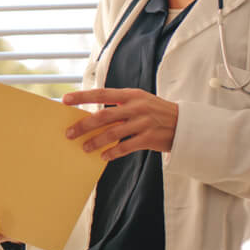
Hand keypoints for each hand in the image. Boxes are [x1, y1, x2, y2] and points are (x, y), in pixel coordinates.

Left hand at [62, 88, 177, 160]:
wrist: (185, 124)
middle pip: (103, 116)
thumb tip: (91, 115)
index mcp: (131, 95)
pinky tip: (103, 156)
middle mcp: (136, 107)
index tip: (65, 100)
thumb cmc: (155, 112)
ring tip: (84, 148)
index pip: (102, 93)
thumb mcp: (139, 102)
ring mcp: (143, 122)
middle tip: (69, 133)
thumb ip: (118, 106)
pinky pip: (125, 147)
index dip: (83, 96)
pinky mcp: (149, 138)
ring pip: (113, 133)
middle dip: (84, 125)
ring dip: (96, 142)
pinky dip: (112, 152)